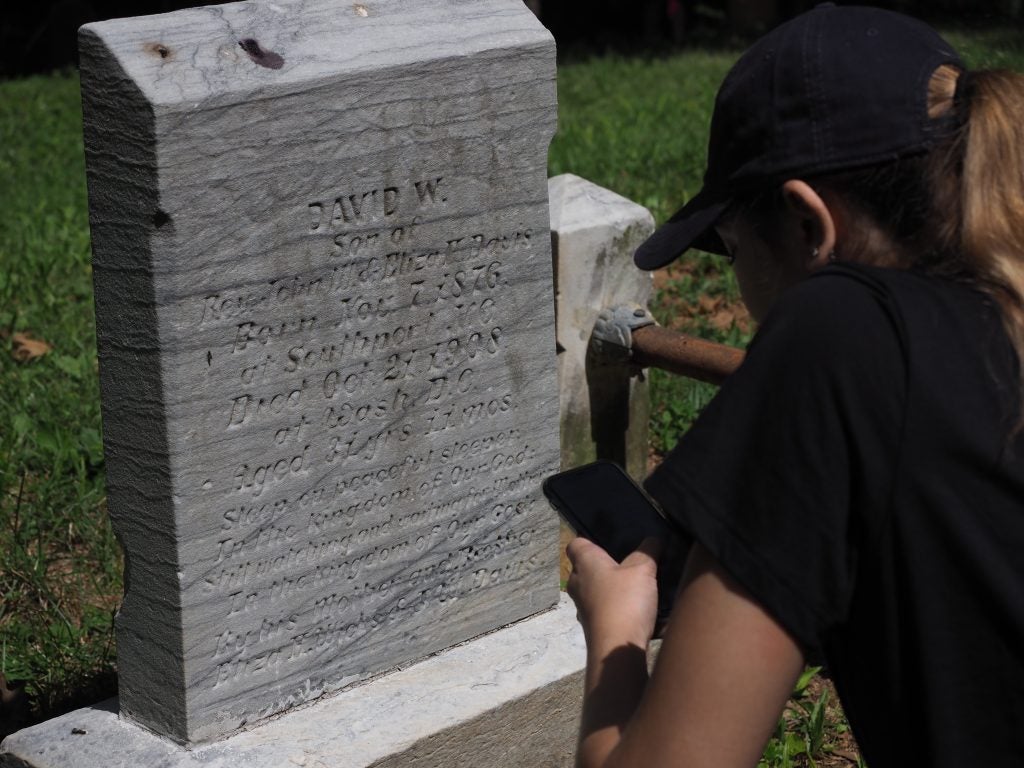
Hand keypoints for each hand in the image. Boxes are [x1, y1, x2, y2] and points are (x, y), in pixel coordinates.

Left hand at [566, 536, 660, 650]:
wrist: (617, 650)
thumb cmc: (624, 601)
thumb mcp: (642, 570)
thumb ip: (648, 551)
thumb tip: (652, 540)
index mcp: (584, 564)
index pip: (575, 544)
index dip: (590, 540)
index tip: (608, 541)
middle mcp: (578, 585)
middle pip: (588, 569)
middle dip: (608, 567)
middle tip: (632, 563)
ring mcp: (584, 609)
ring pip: (599, 592)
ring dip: (616, 591)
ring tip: (642, 587)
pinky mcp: (594, 628)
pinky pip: (609, 612)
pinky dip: (623, 611)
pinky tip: (646, 613)